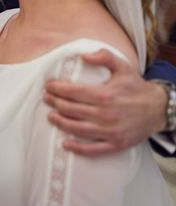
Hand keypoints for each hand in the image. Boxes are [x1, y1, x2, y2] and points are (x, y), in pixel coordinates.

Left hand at [44, 49, 166, 155]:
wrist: (158, 109)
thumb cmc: (136, 87)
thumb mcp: (123, 66)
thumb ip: (104, 56)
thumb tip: (83, 56)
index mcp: (105, 95)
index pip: (72, 92)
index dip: (57, 89)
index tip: (48, 86)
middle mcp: (105, 114)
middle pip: (71, 109)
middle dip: (55, 103)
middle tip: (46, 99)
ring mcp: (110, 131)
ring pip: (77, 128)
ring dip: (60, 122)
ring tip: (50, 116)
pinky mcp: (116, 144)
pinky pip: (93, 149)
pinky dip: (77, 148)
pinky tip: (65, 143)